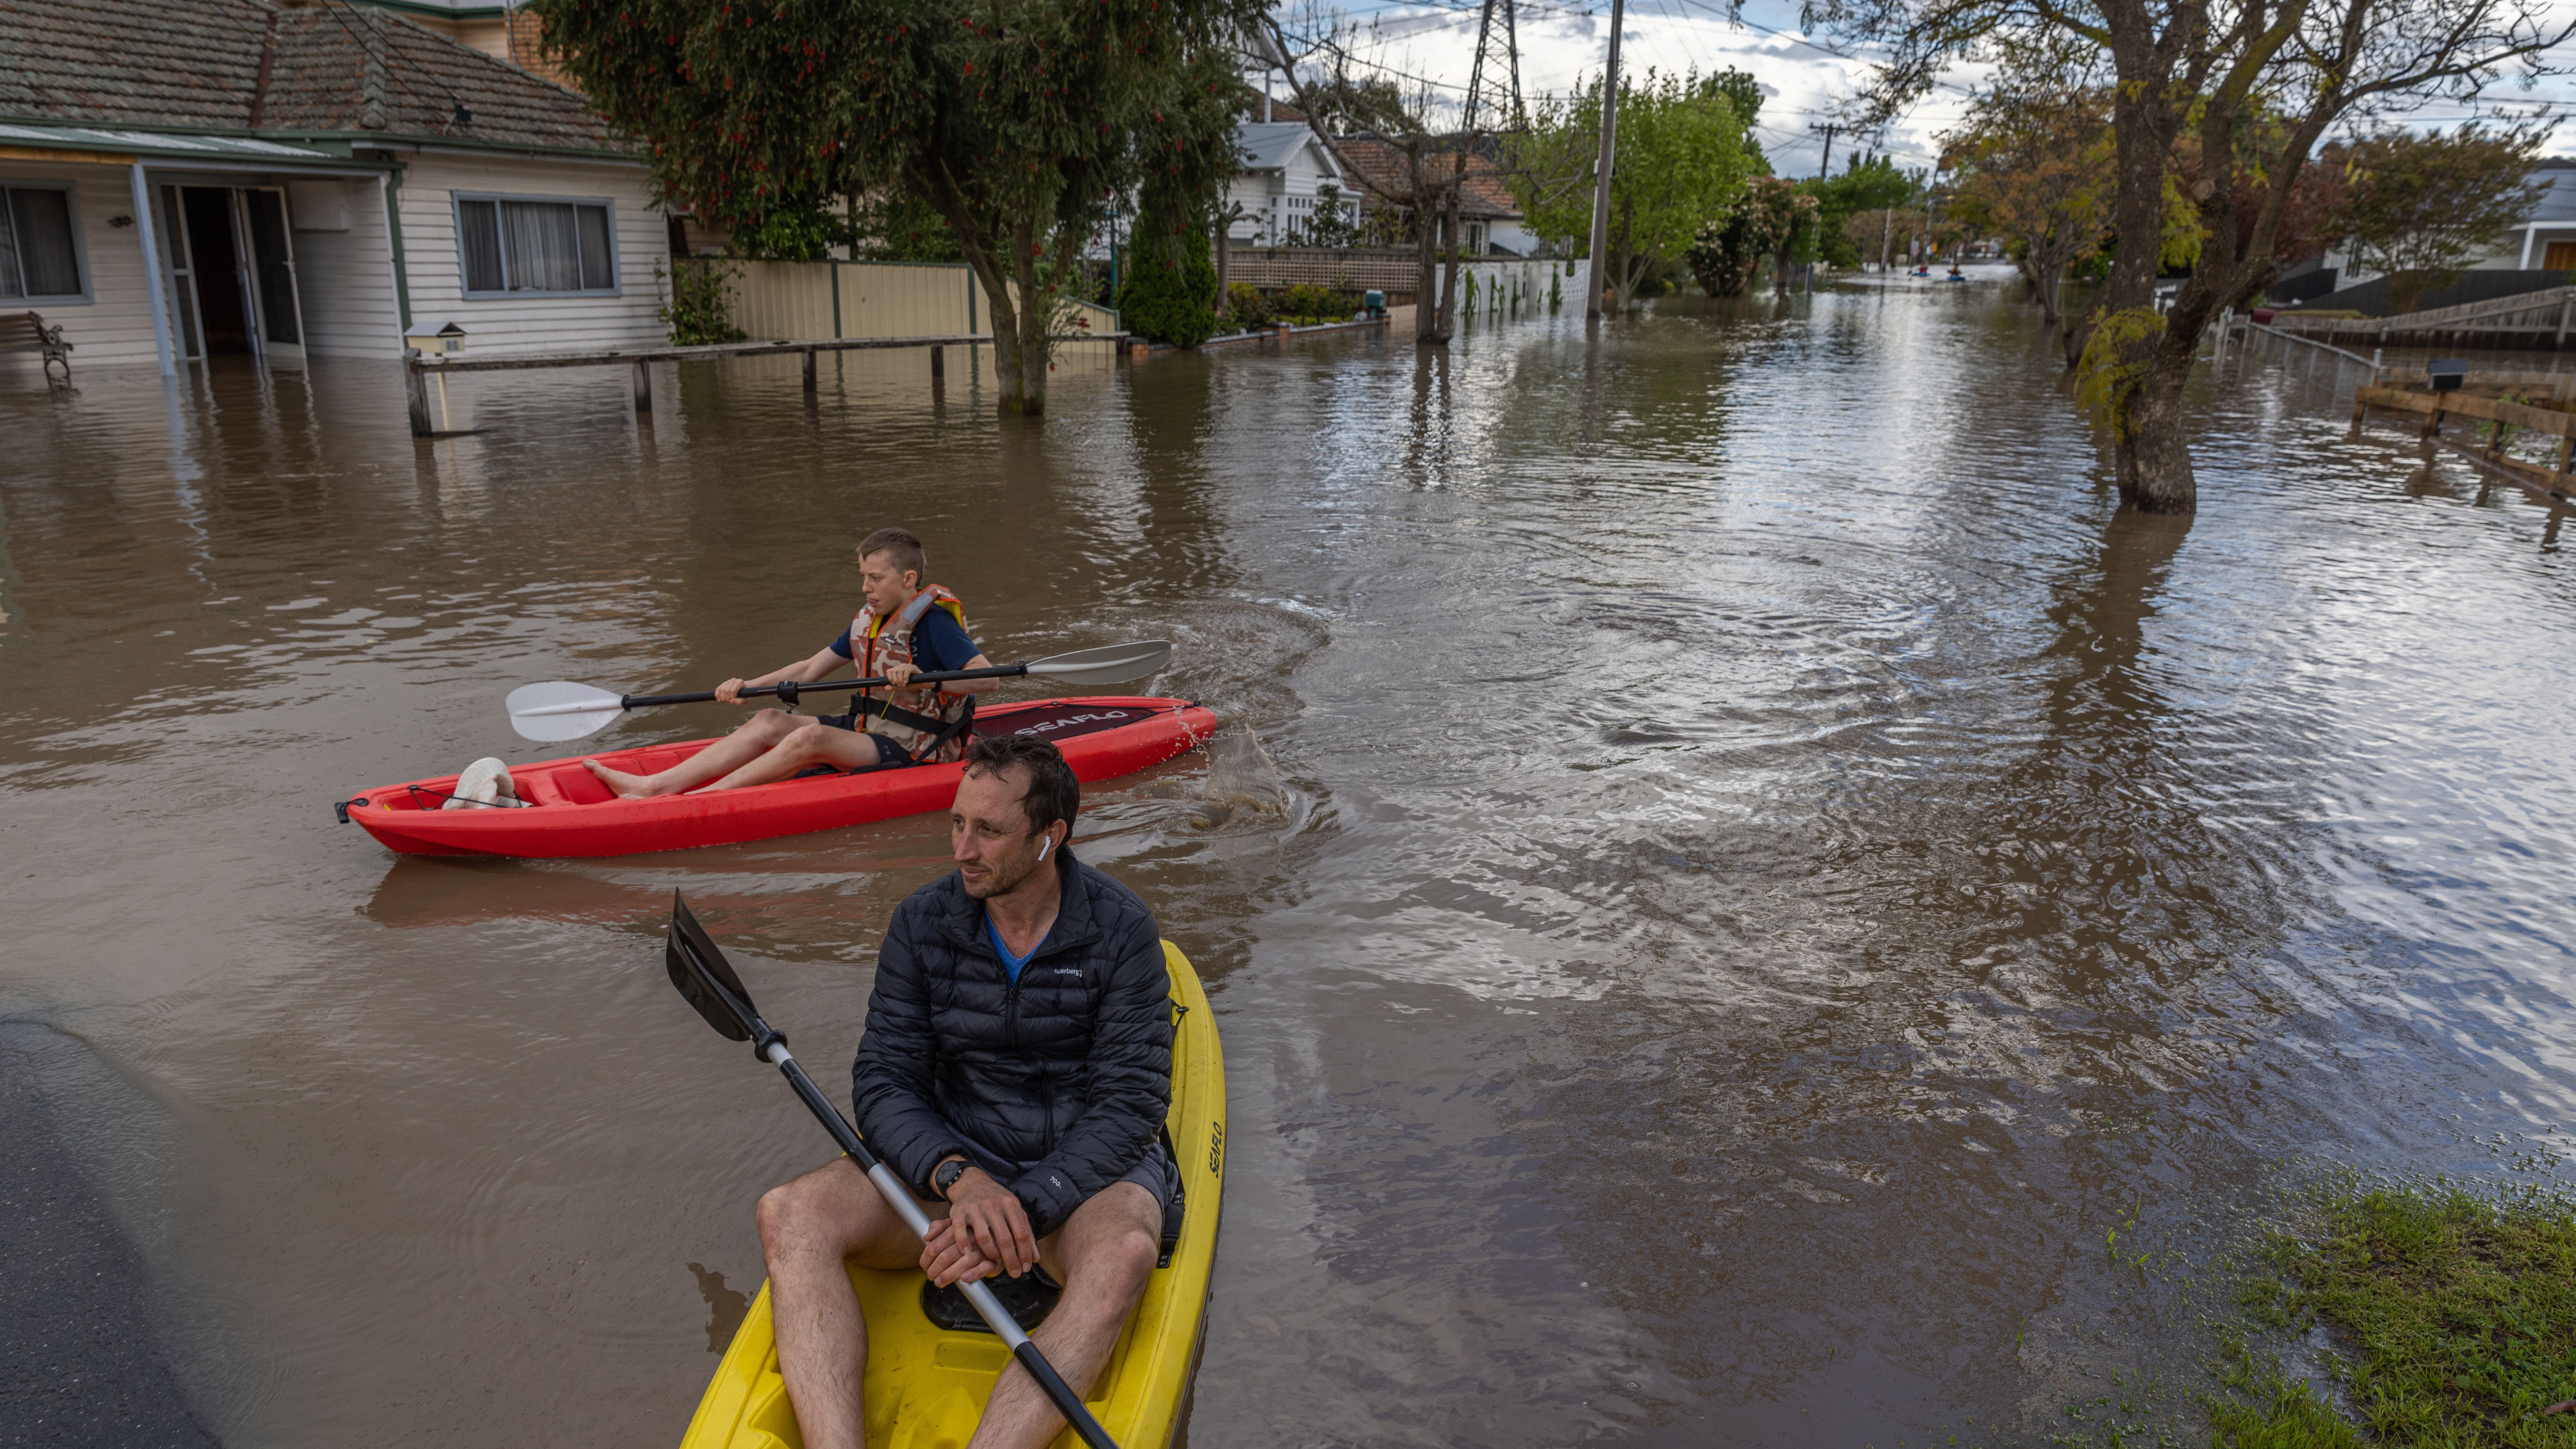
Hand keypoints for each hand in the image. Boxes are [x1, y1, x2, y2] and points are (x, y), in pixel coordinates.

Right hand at [713, 677, 749, 704]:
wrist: (742, 691)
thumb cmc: (744, 696)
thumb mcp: (745, 700)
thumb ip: (740, 701)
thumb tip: (731, 701)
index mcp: (740, 682)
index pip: (733, 690)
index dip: (732, 697)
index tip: (734, 700)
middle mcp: (733, 680)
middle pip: (727, 690)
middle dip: (727, 698)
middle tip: (730, 702)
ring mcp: (728, 681)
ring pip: (722, 690)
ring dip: (723, 698)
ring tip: (727, 701)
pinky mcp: (723, 684)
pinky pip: (718, 689)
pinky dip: (717, 695)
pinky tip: (719, 700)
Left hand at [881, 661, 915, 689]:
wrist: (923, 683)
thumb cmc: (912, 684)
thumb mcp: (902, 687)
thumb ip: (894, 687)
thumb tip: (885, 688)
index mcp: (898, 669)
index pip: (889, 671)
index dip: (889, 677)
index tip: (893, 683)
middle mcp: (901, 666)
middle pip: (894, 671)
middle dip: (895, 679)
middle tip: (900, 685)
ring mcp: (907, 666)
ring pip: (899, 671)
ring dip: (900, 679)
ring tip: (903, 685)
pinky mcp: (913, 667)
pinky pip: (906, 671)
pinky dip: (905, 677)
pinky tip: (906, 682)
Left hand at [919, 1217, 997, 1287]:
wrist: (999, 1231)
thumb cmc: (971, 1232)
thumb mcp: (955, 1224)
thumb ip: (939, 1228)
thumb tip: (926, 1237)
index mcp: (959, 1228)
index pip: (937, 1244)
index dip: (926, 1257)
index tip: (924, 1266)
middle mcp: (971, 1237)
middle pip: (947, 1256)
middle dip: (935, 1269)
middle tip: (930, 1276)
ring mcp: (983, 1250)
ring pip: (964, 1263)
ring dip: (949, 1275)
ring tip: (939, 1282)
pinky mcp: (994, 1261)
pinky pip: (984, 1268)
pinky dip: (973, 1274)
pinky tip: (964, 1278)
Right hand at [924, 1168, 1037, 1283]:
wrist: (973, 1183)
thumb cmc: (998, 1202)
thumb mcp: (1015, 1212)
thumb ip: (1026, 1233)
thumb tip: (1035, 1259)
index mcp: (1011, 1204)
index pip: (1021, 1233)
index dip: (1025, 1253)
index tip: (1027, 1268)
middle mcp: (993, 1205)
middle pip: (1004, 1238)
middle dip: (1011, 1259)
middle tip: (1014, 1273)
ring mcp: (975, 1208)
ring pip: (984, 1237)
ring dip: (991, 1254)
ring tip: (996, 1263)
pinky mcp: (958, 1212)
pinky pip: (960, 1231)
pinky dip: (964, 1244)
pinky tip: (969, 1255)